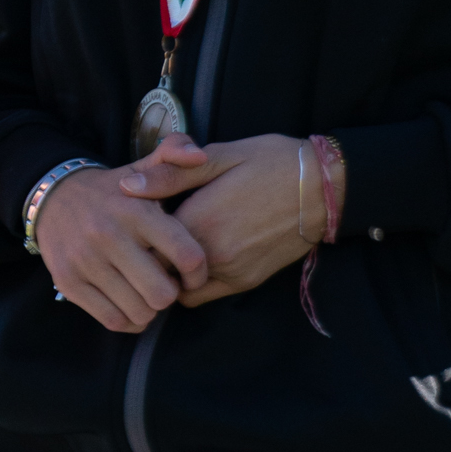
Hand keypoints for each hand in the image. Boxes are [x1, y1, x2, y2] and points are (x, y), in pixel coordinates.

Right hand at [31, 157, 209, 333]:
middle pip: (162, 293)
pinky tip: (130, 305)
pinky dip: (128, 320)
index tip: (192, 274)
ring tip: (146, 293)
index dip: (198, 273)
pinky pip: (112, 320)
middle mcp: (110, 237)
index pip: (186, 255)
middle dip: (170, 293)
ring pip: (138, 311)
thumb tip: (198, 156)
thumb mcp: (141, 168)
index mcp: (136, 211)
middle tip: (165, 283)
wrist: (53, 198)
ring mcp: (86, 262)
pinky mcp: (69, 283)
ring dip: (149, 309)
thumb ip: (175, 154)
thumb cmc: (111, 191)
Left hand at [122, 131, 324, 306]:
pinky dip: (193, 282)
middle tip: (151, 234)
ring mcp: (229, 272)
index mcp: (198, 220)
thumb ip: (171, 174)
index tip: (139, 218)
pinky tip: (197, 258)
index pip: (143, 240)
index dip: (136, 230)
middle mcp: (210, 254)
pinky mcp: (245, 283)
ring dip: (170, 270)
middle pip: (156, 266)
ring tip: (175, 245)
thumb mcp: (220, 157)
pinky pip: (203, 294)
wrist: (324, 188)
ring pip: (177, 285)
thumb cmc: (271, 163)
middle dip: (149, 253)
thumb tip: (126, 187)